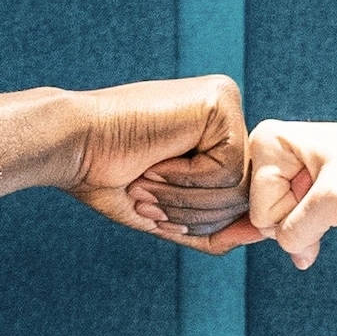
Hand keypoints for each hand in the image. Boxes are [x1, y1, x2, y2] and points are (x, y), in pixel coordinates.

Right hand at [62, 76, 257, 249]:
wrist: (72, 145)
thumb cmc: (108, 177)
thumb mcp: (169, 214)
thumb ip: (215, 228)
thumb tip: (263, 234)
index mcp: (214, 138)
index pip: (236, 199)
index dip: (194, 218)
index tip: (152, 206)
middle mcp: (225, 117)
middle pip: (243, 194)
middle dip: (192, 212)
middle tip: (147, 195)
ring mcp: (225, 104)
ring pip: (240, 186)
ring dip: (187, 199)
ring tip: (148, 179)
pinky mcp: (220, 101)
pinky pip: (230, 169)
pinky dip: (189, 179)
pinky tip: (157, 160)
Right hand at [239, 120, 336, 269]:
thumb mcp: (332, 204)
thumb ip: (298, 233)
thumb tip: (297, 258)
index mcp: (267, 142)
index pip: (261, 210)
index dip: (294, 214)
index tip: (325, 191)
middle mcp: (268, 150)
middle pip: (266, 216)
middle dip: (299, 220)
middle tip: (332, 198)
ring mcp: (282, 166)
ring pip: (280, 221)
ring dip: (309, 224)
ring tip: (336, 198)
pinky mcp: (297, 181)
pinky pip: (291, 218)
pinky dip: (311, 226)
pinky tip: (329, 212)